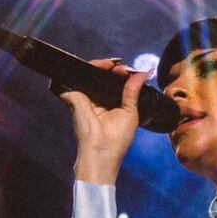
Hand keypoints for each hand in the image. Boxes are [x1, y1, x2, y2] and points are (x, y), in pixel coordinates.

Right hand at [52, 57, 150, 183]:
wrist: (100, 152)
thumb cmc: (117, 140)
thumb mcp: (130, 112)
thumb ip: (133, 91)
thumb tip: (142, 74)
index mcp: (110, 104)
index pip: (114, 83)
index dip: (122, 74)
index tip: (128, 72)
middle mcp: (96, 100)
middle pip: (102, 76)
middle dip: (112, 67)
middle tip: (121, 67)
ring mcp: (84, 98)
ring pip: (91, 73)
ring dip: (102, 65)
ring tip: (113, 65)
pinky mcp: (74, 96)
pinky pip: (78, 76)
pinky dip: (89, 67)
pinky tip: (102, 66)